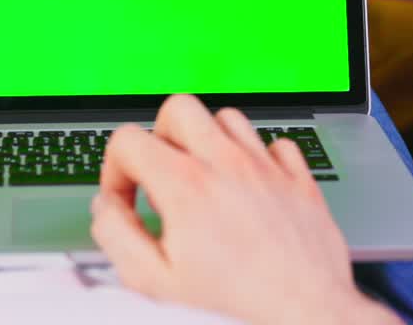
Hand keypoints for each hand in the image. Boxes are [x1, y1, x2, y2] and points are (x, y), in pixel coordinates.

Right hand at [91, 94, 400, 324]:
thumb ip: (118, 238)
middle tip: (163, 173)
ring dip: (209, 141)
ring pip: (228, 118)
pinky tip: (250, 185)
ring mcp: (267, 169)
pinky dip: (260, 157)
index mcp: (187, 187)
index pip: (128, 140)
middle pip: (179, 109)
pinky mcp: (299, 182)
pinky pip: (277, 144)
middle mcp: (228, 166)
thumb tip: (107, 210)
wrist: (306, 315)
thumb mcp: (156, 283)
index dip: (115, 170)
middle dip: (160, 136)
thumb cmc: (238, 306)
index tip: (127, 198)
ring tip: (205, 178)